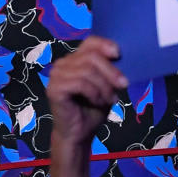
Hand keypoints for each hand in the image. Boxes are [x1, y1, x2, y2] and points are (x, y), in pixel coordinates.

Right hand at [47, 36, 127, 150]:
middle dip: (111, 71)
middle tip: (124, 85)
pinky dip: (94, 93)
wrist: (78, 134)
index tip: (118, 54)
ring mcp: (56, 75)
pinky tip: (97, 102)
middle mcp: (63, 63)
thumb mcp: (105, 87)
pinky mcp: (54, 88)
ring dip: (104, 86)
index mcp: (75, 59)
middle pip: (91, 57)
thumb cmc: (92, 109)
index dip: (104, 44)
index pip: (89, 42)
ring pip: (87, 70)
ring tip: (110, 99)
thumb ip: (108, 71)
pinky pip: (80, 83)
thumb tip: (120, 57)